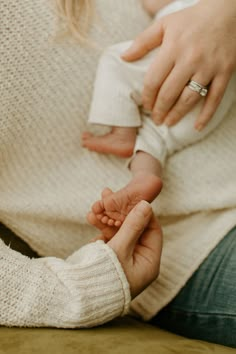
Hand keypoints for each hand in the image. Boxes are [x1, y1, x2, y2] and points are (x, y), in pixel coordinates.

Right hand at [87, 199, 161, 297]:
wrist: (79, 298)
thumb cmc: (105, 276)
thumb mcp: (121, 248)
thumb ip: (132, 225)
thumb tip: (146, 205)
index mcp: (149, 263)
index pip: (152, 231)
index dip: (143, 213)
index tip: (133, 200)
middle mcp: (139, 262)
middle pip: (134, 230)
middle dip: (120, 214)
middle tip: (109, 196)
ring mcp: (124, 261)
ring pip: (119, 234)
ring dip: (107, 221)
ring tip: (94, 207)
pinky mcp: (111, 261)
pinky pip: (109, 241)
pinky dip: (101, 231)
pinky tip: (92, 221)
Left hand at [123, 0, 235, 129]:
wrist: (229, 11)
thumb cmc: (193, 18)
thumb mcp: (165, 24)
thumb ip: (143, 41)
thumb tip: (124, 57)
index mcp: (173, 48)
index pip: (154, 80)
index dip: (147, 97)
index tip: (146, 105)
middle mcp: (190, 59)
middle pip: (170, 93)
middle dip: (159, 109)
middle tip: (155, 119)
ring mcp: (209, 67)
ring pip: (190, 99)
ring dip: (177, 114)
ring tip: (168, 123)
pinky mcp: (225, 72)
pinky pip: (215, 98)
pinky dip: (206, 115)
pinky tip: (197, 127)